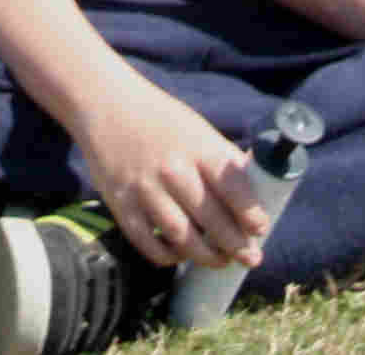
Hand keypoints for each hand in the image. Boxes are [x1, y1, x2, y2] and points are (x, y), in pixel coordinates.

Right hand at [69, 74, 268, 273]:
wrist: (104, 104)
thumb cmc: (160, 119)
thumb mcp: (196, 130)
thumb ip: (222, 160)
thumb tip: (255, 195)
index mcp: (198, 147)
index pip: (233, 188)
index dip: (251, 214)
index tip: (260, 228)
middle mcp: (173, 169)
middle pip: (212, 220)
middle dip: (235, 245)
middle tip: (249, 257)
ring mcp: (145, 189)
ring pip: (183, 238)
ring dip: (206, 257)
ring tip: (220, 260)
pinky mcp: (121, 204)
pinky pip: (149, 244)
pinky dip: (168, 257)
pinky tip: (180, 255)